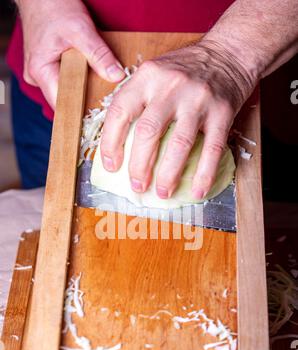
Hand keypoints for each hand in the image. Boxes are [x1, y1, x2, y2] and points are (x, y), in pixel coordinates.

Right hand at [17, 0, 124, 108]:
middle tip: (105, 104)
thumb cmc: (54, 6)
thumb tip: (116, 76)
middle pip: (65, 99)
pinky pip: (65, 80)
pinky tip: (89, 76)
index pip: (62, 104)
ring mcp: (42, 72)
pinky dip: (77, 79)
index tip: (99, 118)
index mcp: (40, 71)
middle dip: (84, 100)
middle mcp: (37, 76)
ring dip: (81, 89)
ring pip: (66, 90)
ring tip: (99, 90)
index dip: (81, 113)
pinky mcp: (48, 67)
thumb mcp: (80, 29)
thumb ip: (98, 54)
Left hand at [100, 40, 254, 198]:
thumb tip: (117, 144)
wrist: (228, 54)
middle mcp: (171, 86)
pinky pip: (212, 149)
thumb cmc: (185, 70)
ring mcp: (198, 100)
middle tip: (137, 185)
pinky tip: (197, 190)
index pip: (120, 112)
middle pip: (148, 131)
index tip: (111, 166)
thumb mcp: (154, 72)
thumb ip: (136, 99)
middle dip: (139, 165)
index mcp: (147, 77)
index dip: (111, 143)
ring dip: (168, 174)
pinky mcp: (222, 113)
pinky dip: (204, 174)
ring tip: (162, 192)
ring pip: (179, 143)